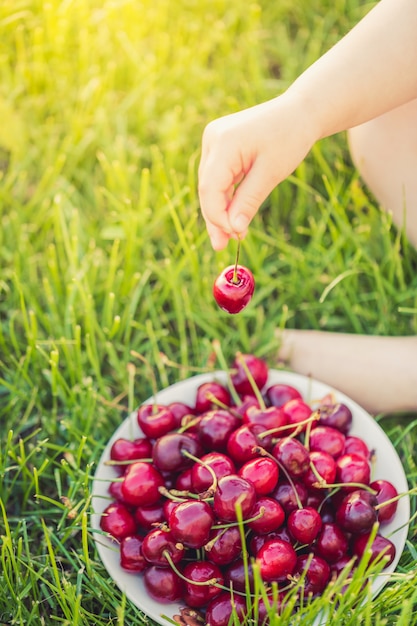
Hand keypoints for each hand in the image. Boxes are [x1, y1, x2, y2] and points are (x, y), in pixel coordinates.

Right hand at [198, 93, 314, 249]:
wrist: (299, 112)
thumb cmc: (289, 137)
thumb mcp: (271, 173)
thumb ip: (249, 200)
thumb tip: (234, 229)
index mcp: (223, 142)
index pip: (210, 188)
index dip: (217, 216)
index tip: (233, 235)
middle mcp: (212, 139)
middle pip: (207, 188)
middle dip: (216, 218)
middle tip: (222, 246)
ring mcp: (214, 141)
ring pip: (211, 185)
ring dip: (219, 211)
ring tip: (228, 238)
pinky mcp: (220, 147)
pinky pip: (218, 178)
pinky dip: (226, 197)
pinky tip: (232, 218)